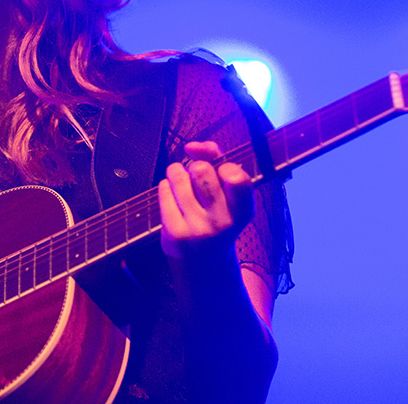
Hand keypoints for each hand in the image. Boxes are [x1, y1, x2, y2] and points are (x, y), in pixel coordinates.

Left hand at [158, 141, 254, 259]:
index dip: (224, 166)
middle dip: (195, 167)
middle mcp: (223, 223)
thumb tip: (192, 146)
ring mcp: (198, 229)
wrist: (204, 261)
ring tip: (180, 181)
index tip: (220, 172)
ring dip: (177, 172)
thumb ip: (217, 160)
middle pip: (201, 170)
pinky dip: (166, 186)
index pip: (236, 177)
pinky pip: (164, 191)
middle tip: (196, 177)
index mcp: (243, 211)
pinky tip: (172, 196)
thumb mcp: (227, 193)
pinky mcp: (175, 234)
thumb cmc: (216, 214)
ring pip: (179, 176)